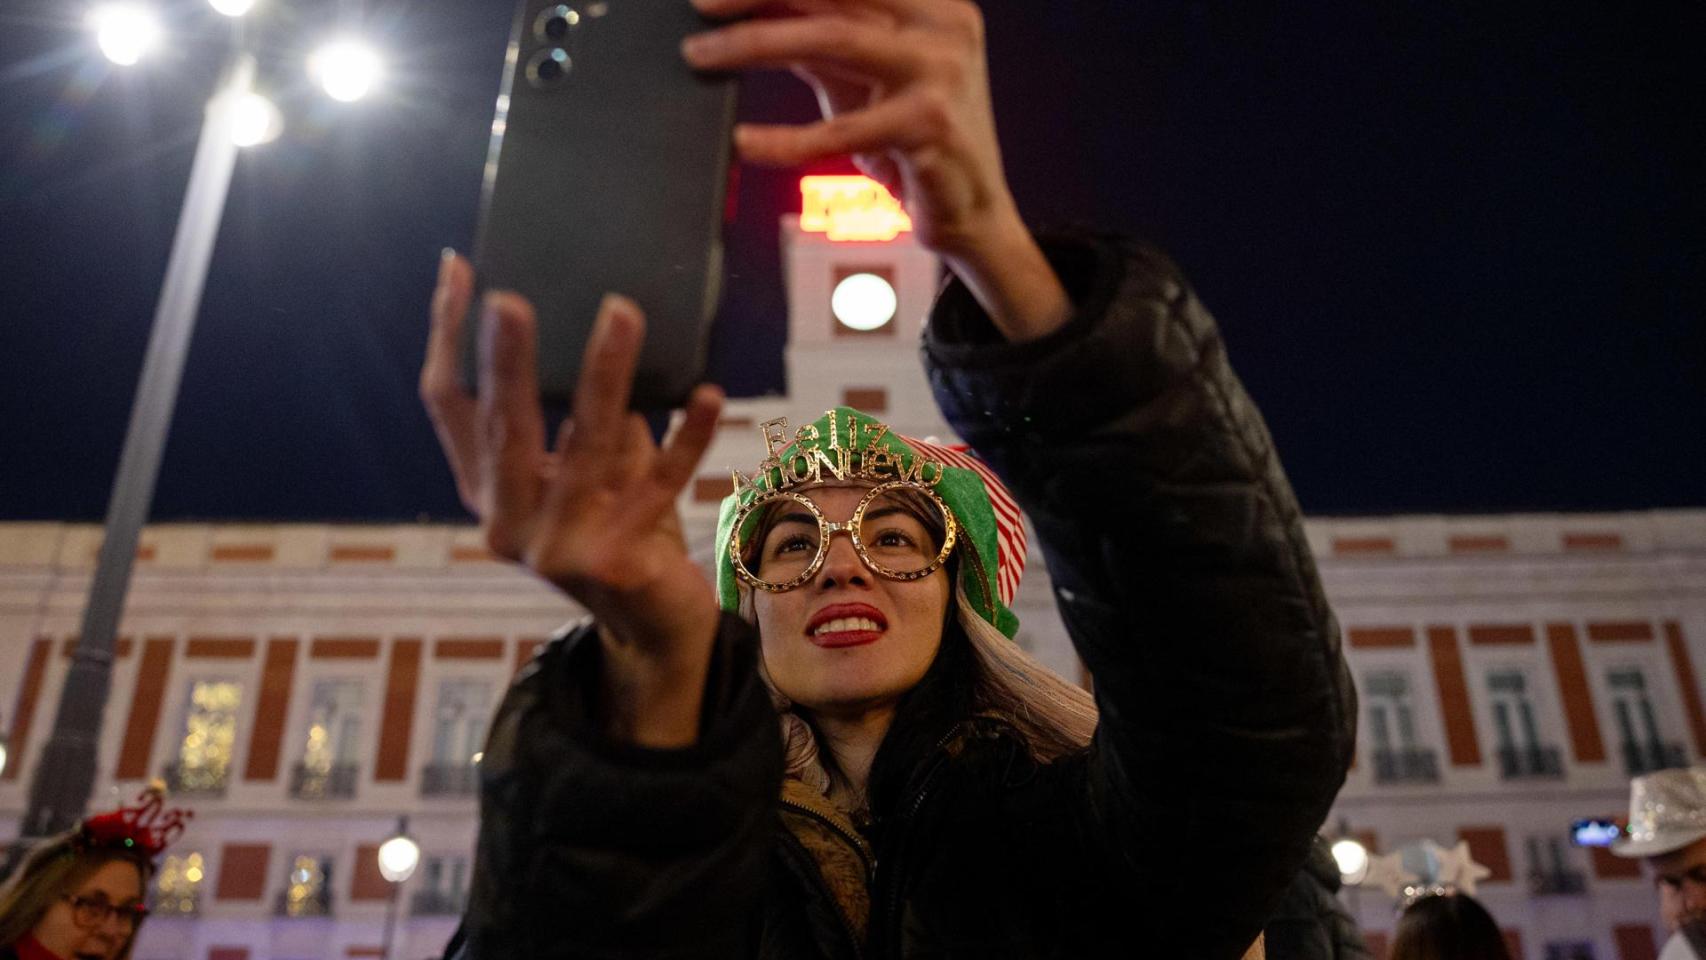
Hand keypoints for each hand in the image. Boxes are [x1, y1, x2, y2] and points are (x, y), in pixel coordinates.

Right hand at [420, 252, 723, 743]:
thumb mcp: (588, 468)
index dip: (449, 336)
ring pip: (583, 447)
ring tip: (621, 314)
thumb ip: (581, 411)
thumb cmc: (620, 528)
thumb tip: (602, 313)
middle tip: (511, 298)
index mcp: (485, 491)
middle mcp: (507, 522)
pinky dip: (683, 438)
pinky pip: (656, 484)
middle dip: (507, 361)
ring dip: (606, 376)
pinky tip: (707, 395)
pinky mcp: (616, 563)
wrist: (652, 630)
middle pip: (501, 427)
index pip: (447, 404)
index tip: (460, 269)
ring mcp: (558, 549)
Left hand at [683, 0, 1070, 341]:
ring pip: (831, 38)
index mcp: (930, 1)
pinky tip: (745, 142)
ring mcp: (941, 72)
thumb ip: (815, 36)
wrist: (970, 212)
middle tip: (699, 6)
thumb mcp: (860, 76)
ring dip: (754, 44)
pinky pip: (838, 131)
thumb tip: (742, 5)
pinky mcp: (929, 128)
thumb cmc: (910, 140)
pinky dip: (783, 139)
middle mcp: (943, 24)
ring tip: (700, 56)